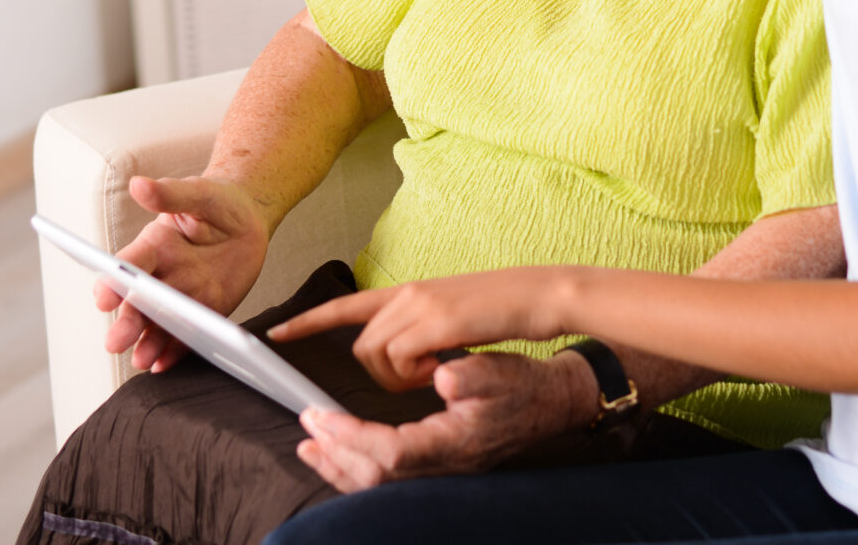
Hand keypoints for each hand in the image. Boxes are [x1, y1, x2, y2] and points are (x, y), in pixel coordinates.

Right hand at [98, 175, 270, 371]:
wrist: (248, 220)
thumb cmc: (218, 202)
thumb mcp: (200, 193)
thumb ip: (171, 193)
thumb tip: (138, 184)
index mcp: (154, 246)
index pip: (129, 263)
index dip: (114, 279)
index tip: (102, 297)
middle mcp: (161, 275)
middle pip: (139, 301)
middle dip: (127, 320)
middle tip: (115, 341)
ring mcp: (181, 298)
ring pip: (158, 324)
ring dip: (147, 342)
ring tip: (140, 360)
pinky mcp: (203, 313)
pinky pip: (186, 337)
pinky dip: (173, 353)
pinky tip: (162, 365)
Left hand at [270, 268, 573, 390]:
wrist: (543, 294)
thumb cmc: (504, 313)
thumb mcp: (453, 320)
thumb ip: (421, 331)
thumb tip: (405, 353)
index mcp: (409, 293)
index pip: (346, 305)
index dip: (310, 322)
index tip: (277, 333)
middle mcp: (407, 294)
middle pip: (360, 344)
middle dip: (381, 374)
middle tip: (423, 376)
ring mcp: (420, 305)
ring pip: (374, 352)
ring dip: (399, 376)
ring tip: (437, 369)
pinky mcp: (437, 319)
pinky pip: (401, 356)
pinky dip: (416, 373)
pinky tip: (444, 367)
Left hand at [294, 351, 596, 491]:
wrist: (550, 405)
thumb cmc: (524, 386)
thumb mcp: (501, 371)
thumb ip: (472, 374)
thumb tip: (441, 376)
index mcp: (452, 445)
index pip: (389, 453)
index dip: (351, 438)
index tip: (321, 417)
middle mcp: (443, 468)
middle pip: (375, 478)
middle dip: (335, 454)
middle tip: (306, 427)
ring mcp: (440, 475)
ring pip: (378, 486)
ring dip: (339, 467)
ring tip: (309, 447)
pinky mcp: (436, 471)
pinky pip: (386, 481)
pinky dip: (356, 469)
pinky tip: (339, 455)